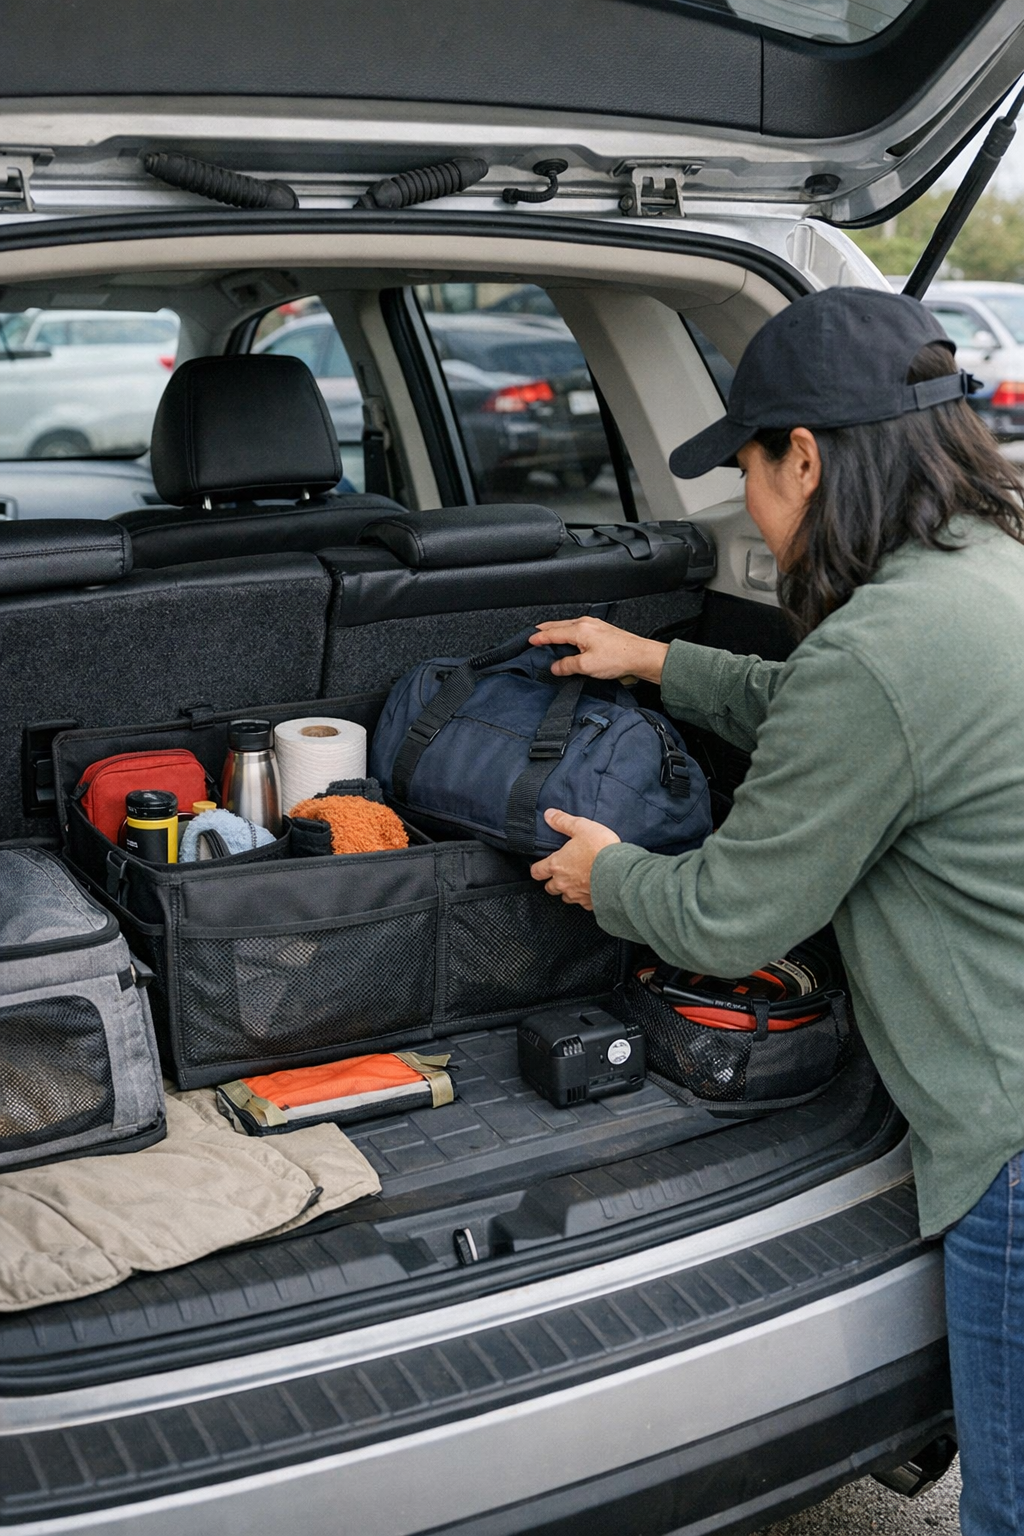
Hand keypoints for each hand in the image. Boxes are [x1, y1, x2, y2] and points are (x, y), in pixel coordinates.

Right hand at [529, 617, 667, 683]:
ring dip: (558, 630)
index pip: (552, 633)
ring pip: (569, 626)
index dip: (539, 637)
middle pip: (559, 625)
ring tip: (550, 636)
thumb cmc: (619, 657)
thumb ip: (567, 665)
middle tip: (535, 634)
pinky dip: (569, 632)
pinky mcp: (602, 630)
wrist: (641, 656)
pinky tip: (571, 639)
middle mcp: (586, 623)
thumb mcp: (587, 666)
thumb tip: (556, 667)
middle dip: (545, 630)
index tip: (529, 640)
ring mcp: (595, 625)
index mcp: (579, 630)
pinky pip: (579, 629)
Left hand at [530, 809, 619, 909]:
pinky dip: (585, 898)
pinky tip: (592, 890)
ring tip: (577, 882)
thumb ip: (563, 821)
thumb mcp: (581, 827)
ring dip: (568, 890)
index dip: (537, 869)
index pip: (537, 871)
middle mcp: (563, 882)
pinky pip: (583, 903)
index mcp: (557, 865)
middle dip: (552, 882)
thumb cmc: (600, 849)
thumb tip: (549, 815)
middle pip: (549, 888)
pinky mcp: (590, 903)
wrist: (620, 871)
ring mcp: (576, 895)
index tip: (539, 868)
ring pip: (565, 897)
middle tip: (560, 874)